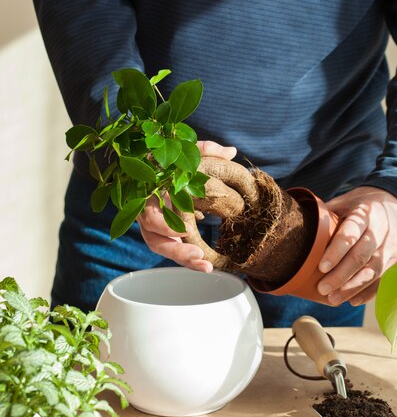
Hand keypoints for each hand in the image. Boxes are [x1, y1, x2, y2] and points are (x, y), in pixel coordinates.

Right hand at [137, 140, 236, 270]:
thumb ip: (204, 149)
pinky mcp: (164, 232)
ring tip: (207, 267)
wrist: (153, 164)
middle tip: (201, 258)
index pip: (149, 216)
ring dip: (184, 260)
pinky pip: (172, 248)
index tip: (185, 230)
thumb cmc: (167, 156)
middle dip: (177, 253)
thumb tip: (231, 152)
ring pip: (163, 248)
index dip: (164, 226)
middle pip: (155, 241)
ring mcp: (154, 226)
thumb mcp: (182, 149)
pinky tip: (206, 264)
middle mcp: (146, 213)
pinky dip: (188, 257)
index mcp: (147, 194)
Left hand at [316, 186, 396, 305]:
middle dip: (340, 275)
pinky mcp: (396, 261)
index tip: (321, 267)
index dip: (336, 251)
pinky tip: (352, 300)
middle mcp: (381, 231)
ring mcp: (391, 248)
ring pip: (372, 272)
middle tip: (322, 289)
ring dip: (352, 288)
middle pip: (361, 257)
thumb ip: (327, 213)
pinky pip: (383, 279)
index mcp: (365, 214)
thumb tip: (299, 226)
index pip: (351, 234)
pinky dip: (368, 292)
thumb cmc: (365, 205)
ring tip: (333, 299)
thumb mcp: (347, 201)